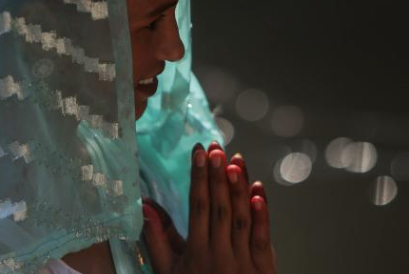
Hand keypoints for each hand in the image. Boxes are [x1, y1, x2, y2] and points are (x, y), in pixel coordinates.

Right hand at [142, 142, 277, 273]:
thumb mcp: (169, 272)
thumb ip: (159, 239)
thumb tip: (144, 206)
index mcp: (195, 255)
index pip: (197, 208)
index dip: (198, 178)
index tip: (198, 152)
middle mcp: (219, 257)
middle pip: (219, 209)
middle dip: (218, 176)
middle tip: (216, 147)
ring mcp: (243, 263)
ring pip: (241, 219)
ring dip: (238, 188)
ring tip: (235, 160)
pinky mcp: (264, 270)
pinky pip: (263, 238)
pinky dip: (262, 214)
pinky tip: (259, 191)